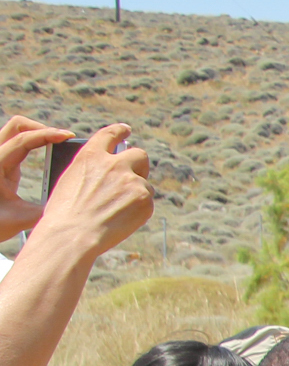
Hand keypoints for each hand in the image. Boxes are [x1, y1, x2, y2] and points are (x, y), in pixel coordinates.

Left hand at [0, 116, 75, 238]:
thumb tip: (72, 204)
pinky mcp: (4, 163)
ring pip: (17, 131)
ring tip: (59, 143)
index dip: (46, 134)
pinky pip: (20, 143)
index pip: (22, 140)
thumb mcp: (21, 219)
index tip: (68, 136)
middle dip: (42, 128)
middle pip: (17, 126)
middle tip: (63, 139)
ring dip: (38, 133)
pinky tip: (51, 150)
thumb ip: (46, 211)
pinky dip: (36, 141)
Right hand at [31, 124, 151, 260]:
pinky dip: (139, 211)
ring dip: (136, 194)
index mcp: (91, 156)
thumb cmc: (64, 215)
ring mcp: (132, 181)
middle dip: (138, 165)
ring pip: (144, 184)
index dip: (120, 131)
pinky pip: (148, 203)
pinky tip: (122, 220)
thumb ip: (93, 172)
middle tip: (135, 176)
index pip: (110, 135)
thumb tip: (110, 173)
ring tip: (117, 211)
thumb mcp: (71, 182)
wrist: (72, 236)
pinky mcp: (145, 199)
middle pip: (139, 155)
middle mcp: (114, 164)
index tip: (126, 130)